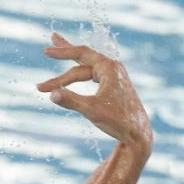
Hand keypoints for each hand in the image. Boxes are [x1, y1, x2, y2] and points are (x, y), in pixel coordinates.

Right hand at [37, 33, 151, 148]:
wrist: (137, 132)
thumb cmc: (118, 119)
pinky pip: (90, 77)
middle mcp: (112, 68)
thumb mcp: (92, 110)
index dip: (63, 51)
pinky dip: (77, 78)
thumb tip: (51, 95)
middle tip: (46, 51)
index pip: (82, 53)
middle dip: (62, 60)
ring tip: (53, 71)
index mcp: (109, 68)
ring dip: (66, 77)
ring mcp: (113, 77)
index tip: (46, 52)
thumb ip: (71, 100)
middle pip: (82, 61)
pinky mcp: (112, 87)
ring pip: (84, 71)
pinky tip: (72, 77)